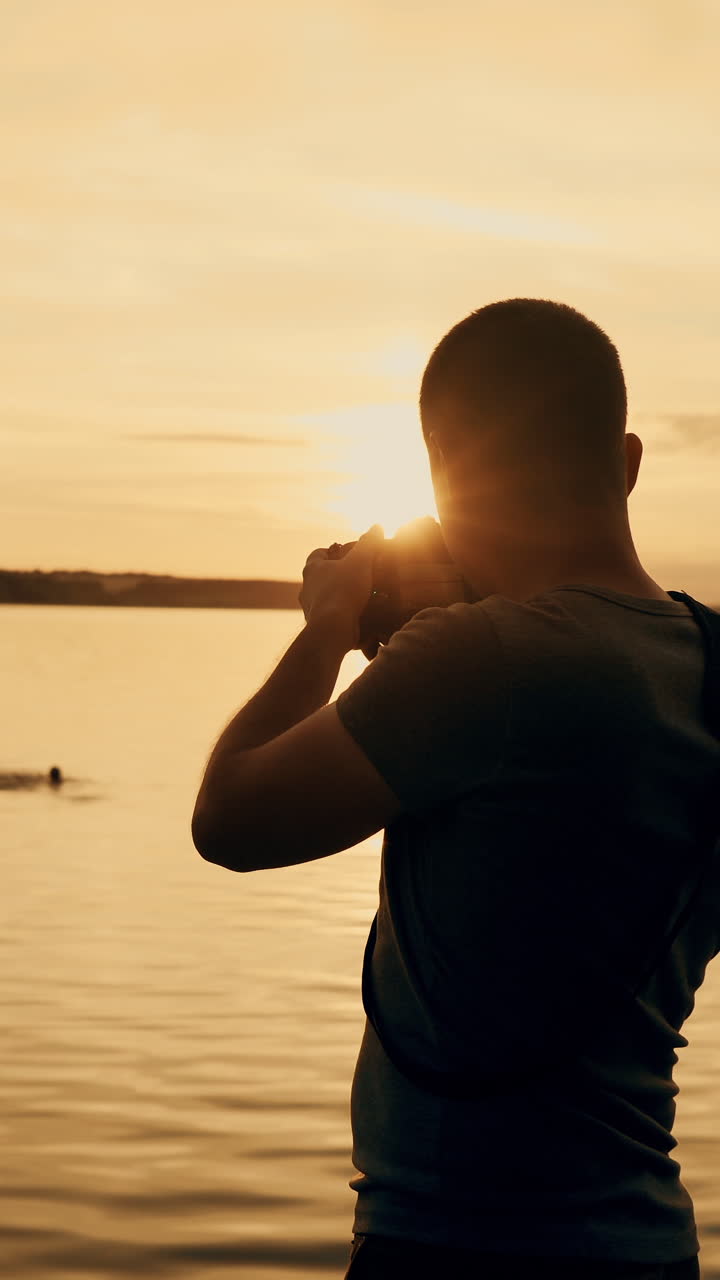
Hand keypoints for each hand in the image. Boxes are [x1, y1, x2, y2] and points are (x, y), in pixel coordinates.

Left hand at [299, 525, 383, 651]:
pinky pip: (330, 615)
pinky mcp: (318, 626)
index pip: (317, 553)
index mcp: (312, 569)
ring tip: (360, 596)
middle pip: (321, 576)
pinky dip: (341, 614)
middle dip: (338, 574)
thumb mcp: (360, 561)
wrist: (332, 629)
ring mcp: (310, 608)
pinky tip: (357, 615)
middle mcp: (306, 588)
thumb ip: (368, 544)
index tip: (346, 552)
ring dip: (339, 595)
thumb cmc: (343, 590)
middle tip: (357, 574)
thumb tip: (377, 526)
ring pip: (325, 596)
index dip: (331, 551)